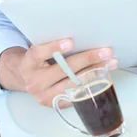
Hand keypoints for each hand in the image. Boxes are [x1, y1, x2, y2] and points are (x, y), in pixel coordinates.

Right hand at [0, 39, 117, 106]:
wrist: (26, 78)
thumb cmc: (38, 59)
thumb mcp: (39, 49)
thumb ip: (52, 44)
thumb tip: (80, 32)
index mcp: (29, 64)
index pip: (39, 54)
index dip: (54, 47)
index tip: (70, 42)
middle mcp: (35, 82)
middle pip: (64, 70)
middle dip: (87, 59)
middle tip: (105, 51)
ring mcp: (45, 96)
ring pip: (74, 84)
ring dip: (95, 72)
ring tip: (110, 63)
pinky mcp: (56, 105)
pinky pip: (76, 94)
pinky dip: (91, 83)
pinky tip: (103, 75)